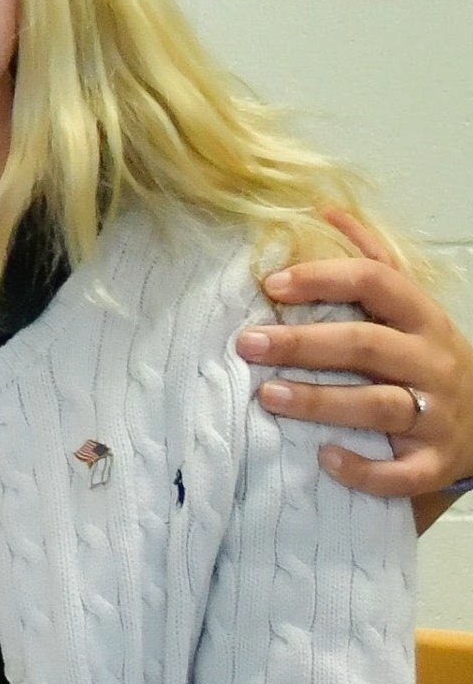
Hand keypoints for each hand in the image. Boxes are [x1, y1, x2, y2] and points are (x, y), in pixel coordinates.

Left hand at [241, 208, 472, 513]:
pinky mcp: (433, 461)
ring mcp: (435, 412)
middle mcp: (431, 361)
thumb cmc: (425, 358)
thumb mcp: (409, 308)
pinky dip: (364, 468)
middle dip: (303, 343)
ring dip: (320, 400)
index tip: (271, 284)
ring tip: (267, 396)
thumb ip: (372, 260)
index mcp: (421, 318)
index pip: (377, 283)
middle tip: (247, 343)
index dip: (325, 279)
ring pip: (377, 405)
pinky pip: (400, 472)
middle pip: (366, 345)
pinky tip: (325, 458)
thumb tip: (326, 211)